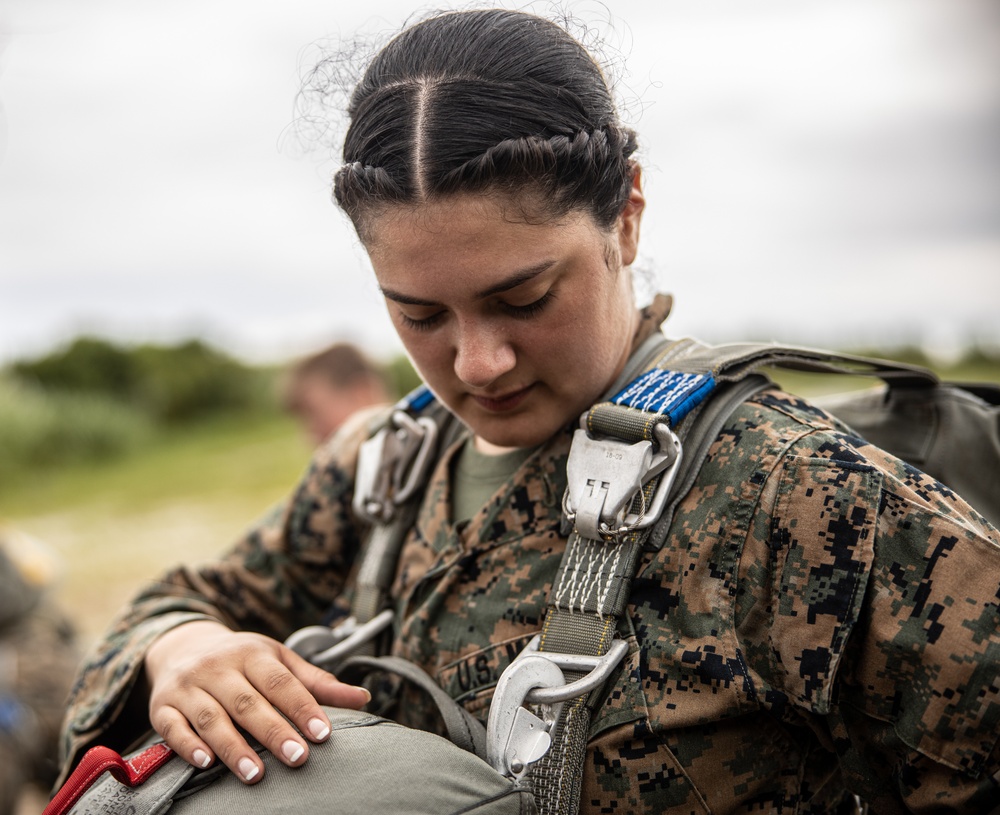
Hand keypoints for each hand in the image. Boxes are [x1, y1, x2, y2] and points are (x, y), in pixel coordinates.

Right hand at [144, 620, 369, 782]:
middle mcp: (219, 667)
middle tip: (298, 758)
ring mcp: (188, 686)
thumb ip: (318, 683)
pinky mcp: (161, 706)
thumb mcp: (279, 660)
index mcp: (252, 653)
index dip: (302, 707)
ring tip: (255, 774)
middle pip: (249, 702)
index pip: (281, 681)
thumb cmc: (241, 659)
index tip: (323, 733)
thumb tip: (363, 697)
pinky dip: (188, 745)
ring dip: (233, 747)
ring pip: (212, 717)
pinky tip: (205, 763)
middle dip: (274, 732)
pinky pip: (173, 727)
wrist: (182, 646)